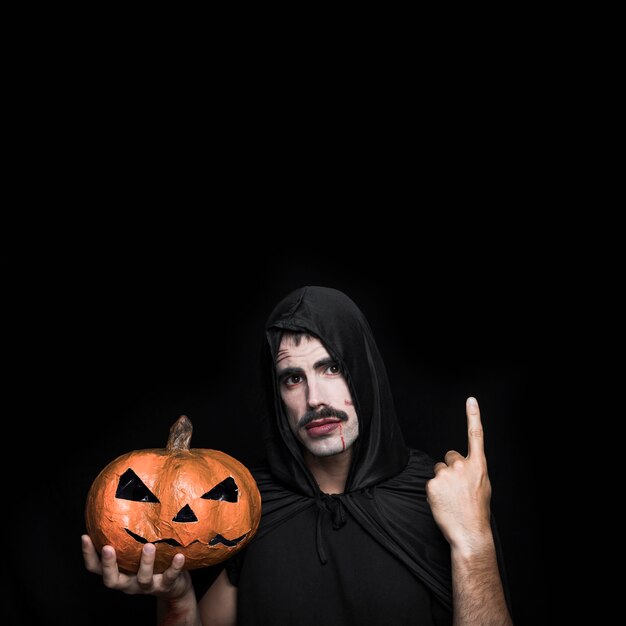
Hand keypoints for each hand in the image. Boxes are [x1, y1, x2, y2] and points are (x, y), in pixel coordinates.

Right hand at [81, 534, 192, 599]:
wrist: (174, 587)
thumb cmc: (152, 563)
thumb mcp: (136, 552)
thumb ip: (128, 537)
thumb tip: (124, 501)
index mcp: (119, 573)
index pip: (96, 568)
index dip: (88, 554)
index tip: (84, 536)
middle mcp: (129, 582)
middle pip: (112, 580)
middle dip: (109, 565)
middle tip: (108, 548)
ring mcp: (147, 586)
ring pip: (143, 578)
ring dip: (145, 562)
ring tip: (149, 546)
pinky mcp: (166, 586)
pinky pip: (169, 577)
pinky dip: (174, 567)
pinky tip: (179, 556)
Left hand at [426, 397, 492, 551]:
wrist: (469, 533)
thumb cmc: (477, 511)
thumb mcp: (483, 486)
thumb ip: (473, 470)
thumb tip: (464, 465)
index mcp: (478, 465)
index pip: (476, 435)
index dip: (473, 416)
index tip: (471, 400)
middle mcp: (462, 465)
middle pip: (449, 457)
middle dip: (451, 469)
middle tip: (457, 489)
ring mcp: (446, 474)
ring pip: (439, 470)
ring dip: (442, 481)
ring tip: (451, 498)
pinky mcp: (432, 483)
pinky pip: (430, 482)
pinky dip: (434, 491)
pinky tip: (443, 502)